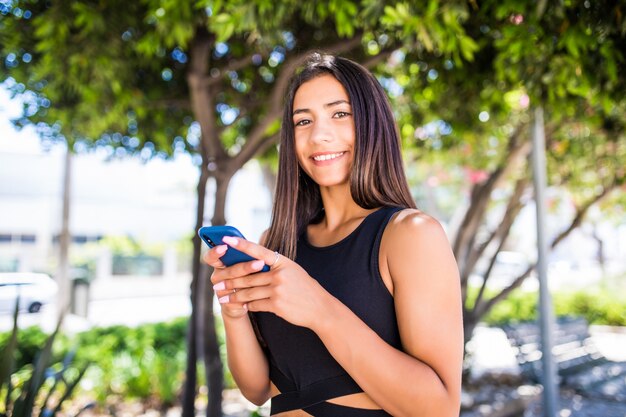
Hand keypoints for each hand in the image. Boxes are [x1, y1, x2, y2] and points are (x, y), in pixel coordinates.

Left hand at [209, 236, 328, 327]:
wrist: (320, 308)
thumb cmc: (305, 288)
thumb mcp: (293, 271)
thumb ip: (274, 267)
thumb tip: (253, 263)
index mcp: (283, 262)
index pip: (258, 251)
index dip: (241, 245)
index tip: (226, 240)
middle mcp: (279, 274)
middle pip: (249, 276)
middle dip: (230, 281)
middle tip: (216, 284)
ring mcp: (278, 289)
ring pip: (249, 292)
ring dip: (234, 296)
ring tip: (222, 298)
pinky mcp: (277, 304)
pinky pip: (256, 304)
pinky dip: (247, 306)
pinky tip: (240, 307)